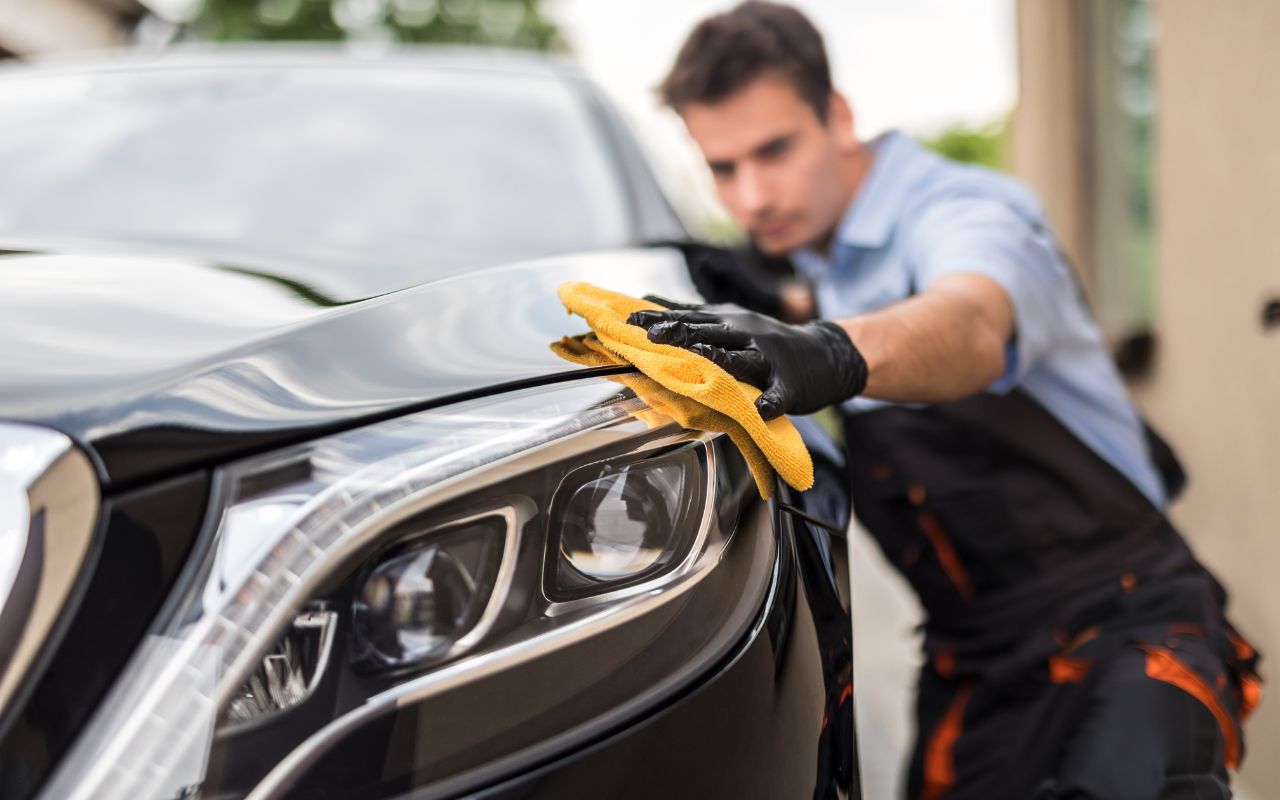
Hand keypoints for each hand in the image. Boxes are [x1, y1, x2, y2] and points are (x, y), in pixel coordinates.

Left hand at [628, 302, 866, 419]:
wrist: (825, 354)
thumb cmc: (768, 342)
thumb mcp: (733, 321)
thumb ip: (695, 317)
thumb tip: (651, 302)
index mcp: (730, 320)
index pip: (689, 316)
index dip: (660, 318)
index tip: (629, 320)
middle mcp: (746, 334)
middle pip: (709, 332)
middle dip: (679, 333)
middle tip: (649, 336)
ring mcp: (768, 359)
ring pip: (740, 359)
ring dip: (718, 360)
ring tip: (698, 361)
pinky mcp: (789, 385)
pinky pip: (777, 395)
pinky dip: (768, 402)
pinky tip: (759, 408)